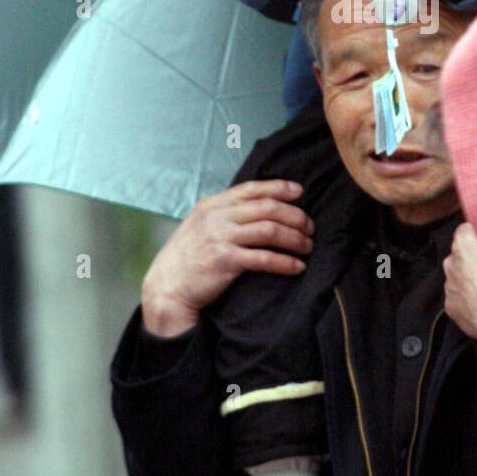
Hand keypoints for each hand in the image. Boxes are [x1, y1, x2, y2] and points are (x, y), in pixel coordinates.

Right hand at [142, 180, 314, 335]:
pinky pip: (264, 258)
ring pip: (270, 230)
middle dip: (295, 216)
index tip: (300, 193)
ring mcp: (221, 238)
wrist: (167, 287)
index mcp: (212, 205)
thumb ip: (225, 213)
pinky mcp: (225, 261)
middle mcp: (217, 217)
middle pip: (267, 208)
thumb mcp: (200, 225)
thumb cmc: (187, 257)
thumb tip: (260, 206)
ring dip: (295, 238)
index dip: (279, 188)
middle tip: (310, 227)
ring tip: (307, 246)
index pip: (252, 189)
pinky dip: (285, 262)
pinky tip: (296, 267)